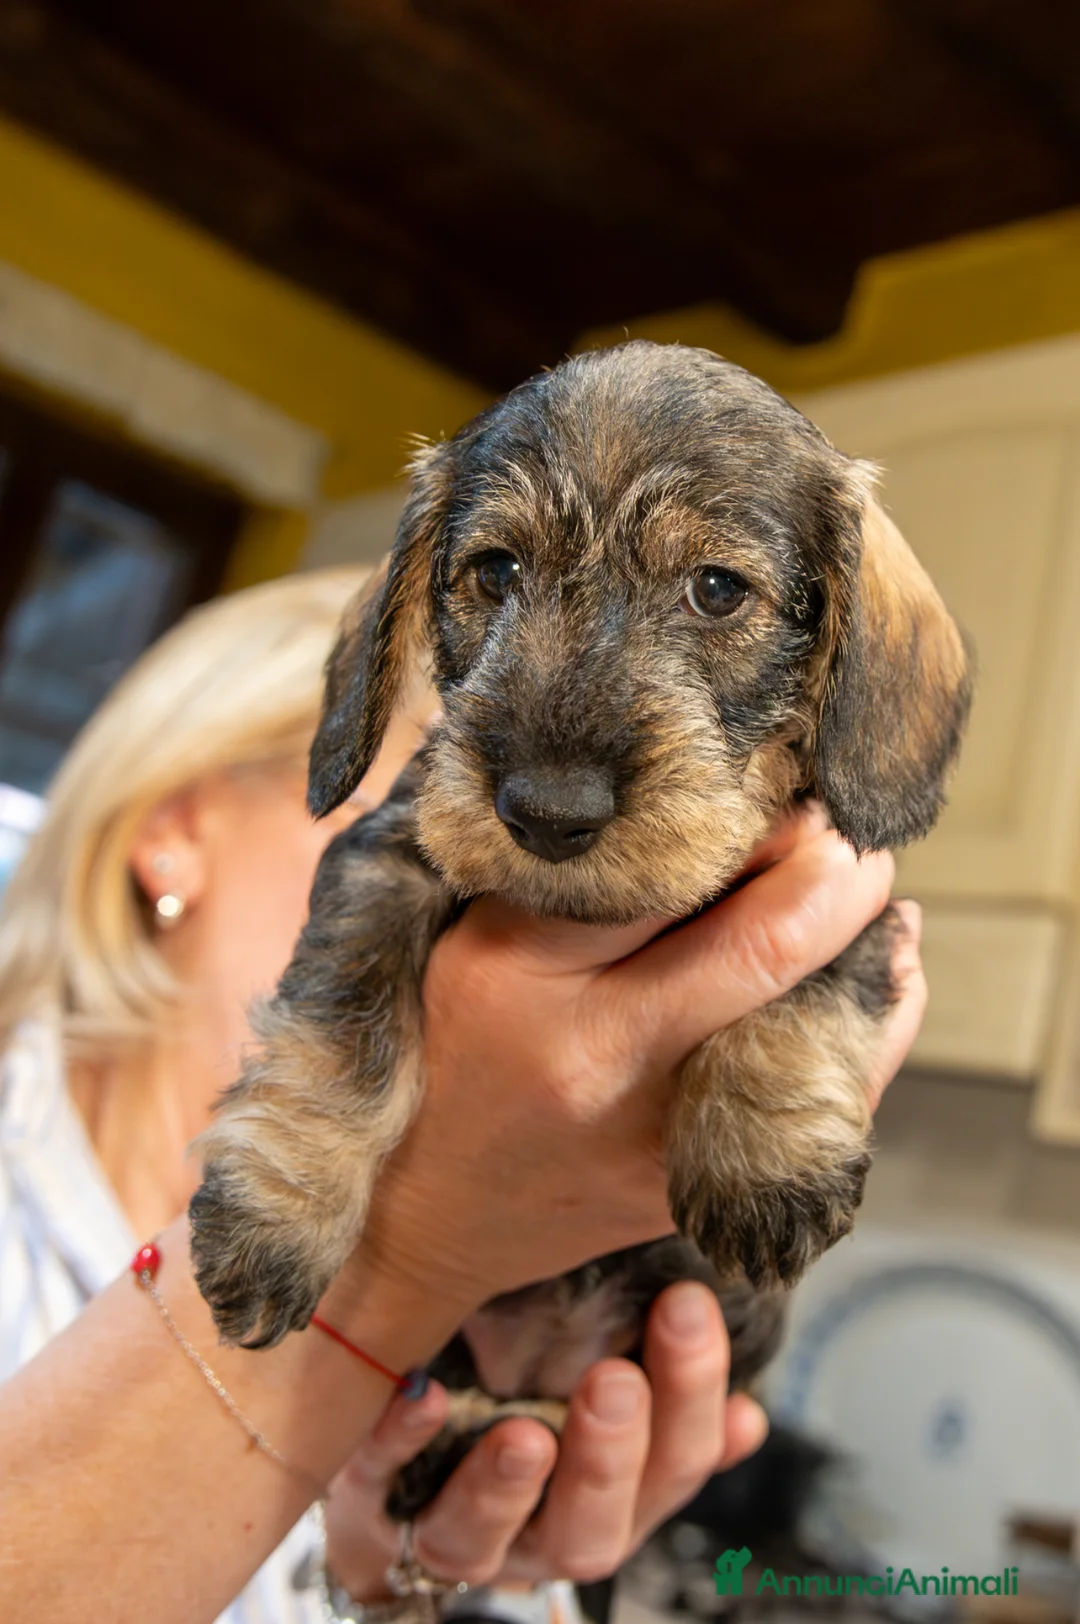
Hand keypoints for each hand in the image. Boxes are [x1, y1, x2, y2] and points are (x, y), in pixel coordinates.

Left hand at [323, 1280, 767, 1594]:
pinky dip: (403, 1440)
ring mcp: (453, 1529)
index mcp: (614, 1503)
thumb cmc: (526, 1415)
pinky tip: (423, 1396)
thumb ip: (669, 1409)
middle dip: (608, 1458)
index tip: (689, 1303)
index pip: (672, 1466)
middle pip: (589, 1528)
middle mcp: (541, 1533)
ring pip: (483, 1537)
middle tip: (615, 1382)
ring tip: (524, 1437)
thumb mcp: (603, 1413)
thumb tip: (749, 1417)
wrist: (397, 1492)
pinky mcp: (372, 1500)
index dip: (690, 1397)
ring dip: (506, 1487)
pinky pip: (382, 1480)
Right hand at [356, 807, 917, 1311]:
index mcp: (526, 973)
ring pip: (818, 1034)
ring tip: (877, 910)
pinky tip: (867, 990)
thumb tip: (714, 809)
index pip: (671, 873)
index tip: (793, 798)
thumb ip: (580, 877)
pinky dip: (860, 1038)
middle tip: (858, 841)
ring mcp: (657, 1139)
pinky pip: (817, 1108)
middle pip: (766, 950)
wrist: (420, 1214)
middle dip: (839, 879)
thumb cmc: (450, 1049)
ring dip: (869, 958)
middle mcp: (601, 1060)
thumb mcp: (478, 937)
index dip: (759, 827)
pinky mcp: (696, 1189)